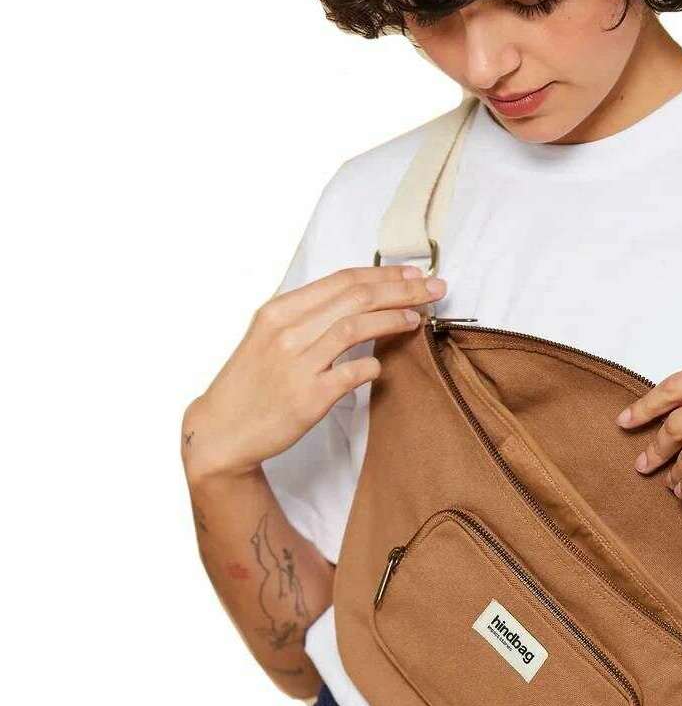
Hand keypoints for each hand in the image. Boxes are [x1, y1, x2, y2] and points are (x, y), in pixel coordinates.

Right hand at [181, 265, 446, 483]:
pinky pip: (352, 373)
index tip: (413, 274)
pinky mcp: (308, 398)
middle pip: (356, 298)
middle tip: (433, 289)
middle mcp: (287, 332)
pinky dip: (373, 365)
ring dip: (393, 319)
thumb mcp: (270, 337)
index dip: (383, 274)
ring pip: (355, 328)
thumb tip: (357, 301)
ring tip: (417, 319)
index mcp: (279, 311)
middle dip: (401, 290)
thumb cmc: (252, 384)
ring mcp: (298, 364)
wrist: (223, 431)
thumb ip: (309, 318)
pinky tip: (382, 365)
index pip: (342, 280)